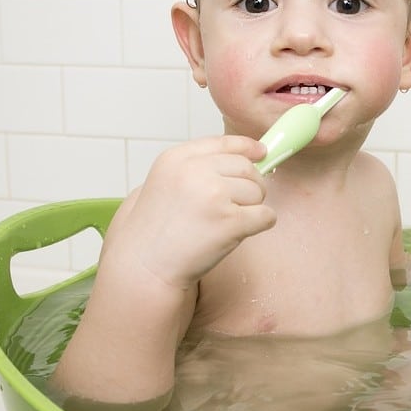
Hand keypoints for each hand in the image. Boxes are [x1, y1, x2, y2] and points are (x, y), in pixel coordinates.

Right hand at [104, 135, 273, 291]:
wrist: (145, 266)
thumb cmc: (155, 231)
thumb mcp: (164, 183)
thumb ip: (197, 166)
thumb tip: (247, 156)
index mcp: (176, 159)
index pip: (224, 143)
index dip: (247, 148)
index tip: (261, 153)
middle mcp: (194, 171)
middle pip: (247, 168)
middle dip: (250, 186)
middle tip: (234, 206)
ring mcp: (213, 194)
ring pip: (258, 192)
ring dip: (251, 208)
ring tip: (224, 223)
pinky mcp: (230, 221)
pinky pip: (266, 215)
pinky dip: (261, 224)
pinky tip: (240, 232)